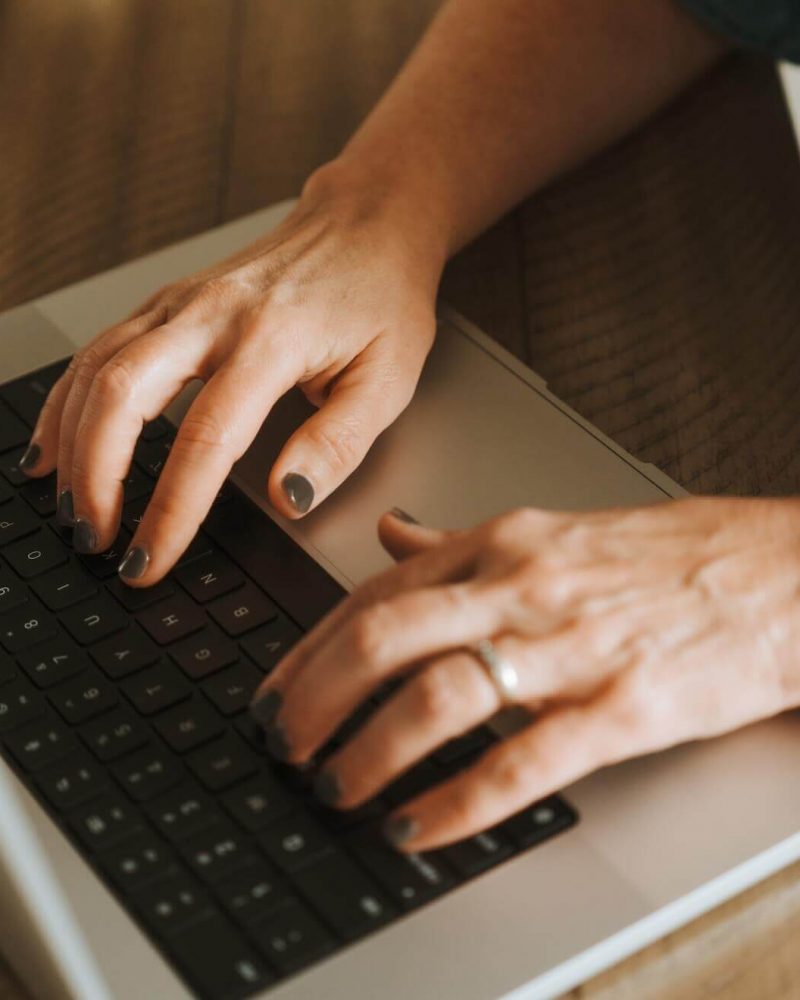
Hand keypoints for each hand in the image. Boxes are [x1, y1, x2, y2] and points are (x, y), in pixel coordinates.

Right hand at [20, 164, 443, 582]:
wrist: (367, 224)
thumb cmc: (382, 298)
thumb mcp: (388, 379)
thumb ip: (337, 443)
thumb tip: (287, 499)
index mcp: (273, 339)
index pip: (207, 439)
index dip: (172, 508)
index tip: (153, 559)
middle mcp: (215, 313)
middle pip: (122, 392)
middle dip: (96, 476)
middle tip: (96, 539)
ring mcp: (184, 301)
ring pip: (97, 368)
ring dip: (71, 443)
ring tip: (70, 507)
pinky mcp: (170, 302)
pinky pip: (99, 350)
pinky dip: (68, 401)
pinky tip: (56, 444)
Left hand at [250, 497, 799, 849]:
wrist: (776, 575)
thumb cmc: (663, 557)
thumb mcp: (548, 530)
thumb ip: (459, 542)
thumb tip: (392, 537)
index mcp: (501, 545)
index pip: (374, 595)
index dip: (307, 650)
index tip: (273, 692)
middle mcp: (522, 588)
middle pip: (383, 639)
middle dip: (312, 700)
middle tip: (282, 747)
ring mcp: (571, 647)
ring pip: (439, 697)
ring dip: (369, 752)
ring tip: (337, 789)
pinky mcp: (623, 707)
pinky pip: (520, 762)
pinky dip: (455, 802)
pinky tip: (417, 827)